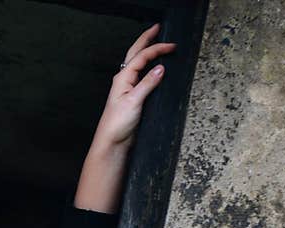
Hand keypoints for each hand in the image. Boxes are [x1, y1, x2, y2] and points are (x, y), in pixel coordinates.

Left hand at [92, 23, 176, 148]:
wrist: (112, 142)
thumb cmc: (117, 124)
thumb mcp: (133, 101)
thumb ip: (147, 84)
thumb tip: (160, 68)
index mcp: (122, 78)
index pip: (141, 56)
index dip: (157, 48)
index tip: (172, 46)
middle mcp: (124, 81)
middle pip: (135, 54)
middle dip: (146, 40)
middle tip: (157, 28)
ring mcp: (128, 88)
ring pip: (137, 64)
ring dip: (145, 51)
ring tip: (155, 42)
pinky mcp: (133, 97)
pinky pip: (141, 76)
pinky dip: (148, 67)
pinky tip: (153, 68)